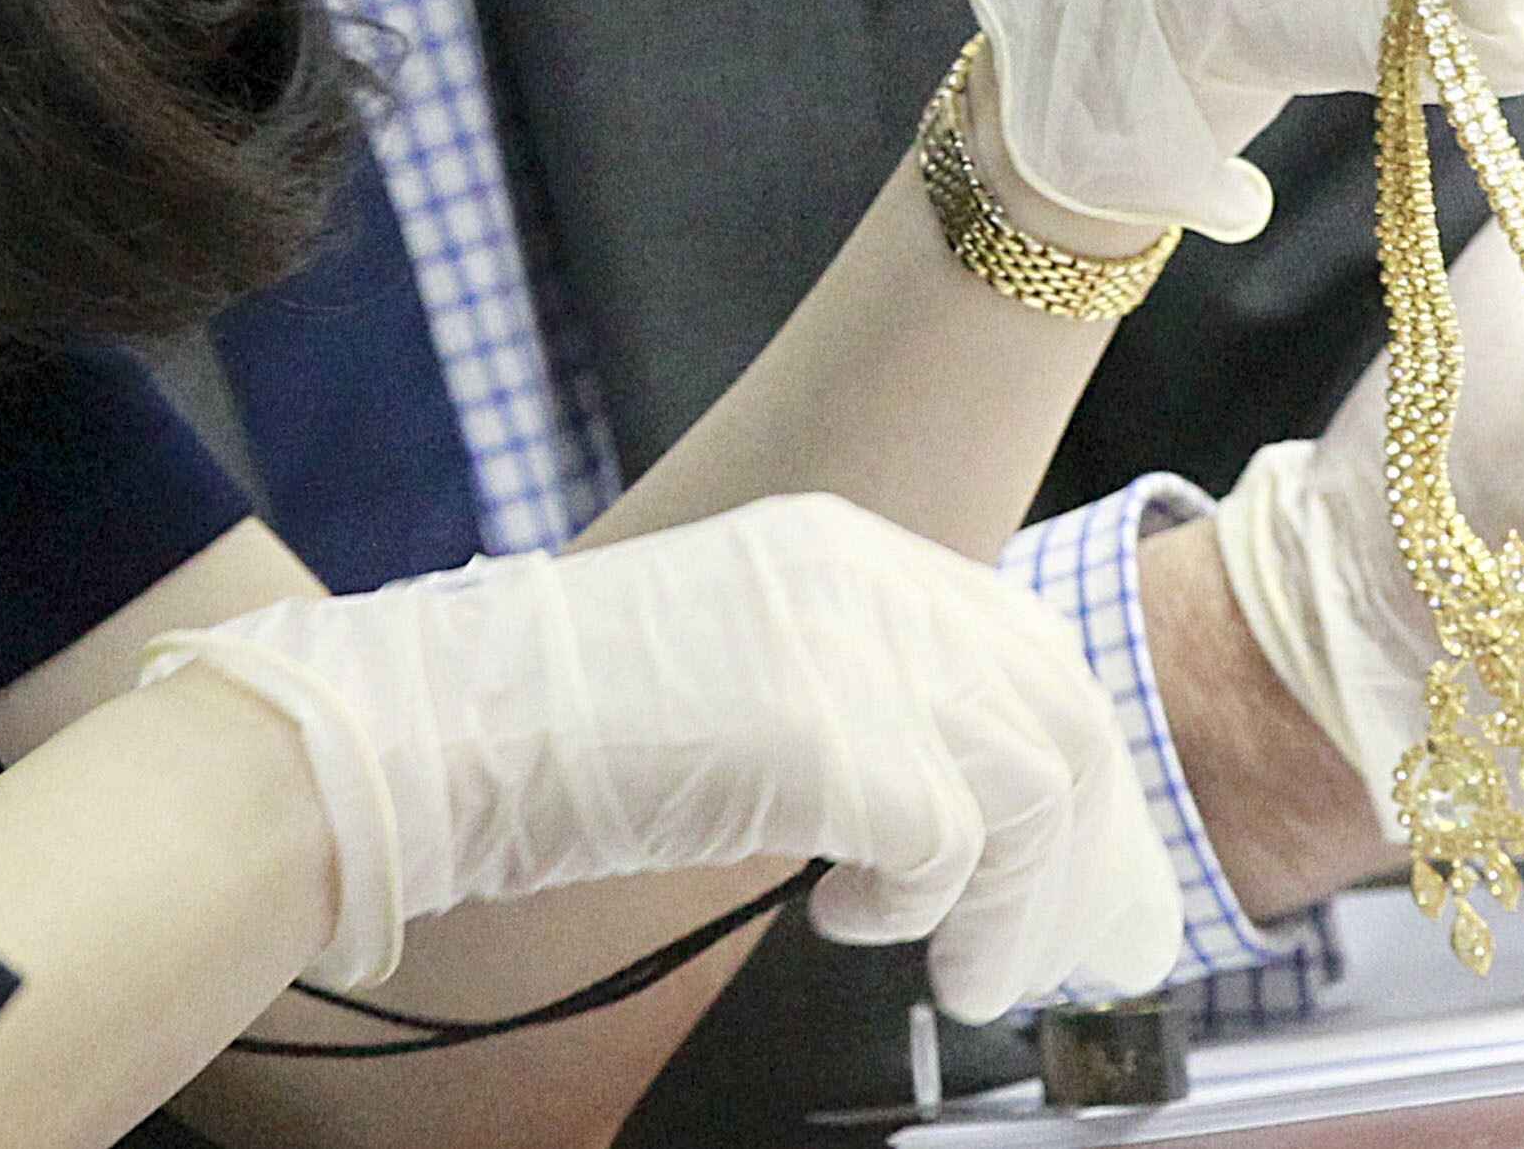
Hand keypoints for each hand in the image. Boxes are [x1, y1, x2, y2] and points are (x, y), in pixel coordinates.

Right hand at [144, 492, 1181, 1021]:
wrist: (434, 725)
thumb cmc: (555, 726)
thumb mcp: (736, 667)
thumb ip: (849, 693)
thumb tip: (962, 808)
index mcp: (844, 548)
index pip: (1026, 653)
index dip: (1076, 776)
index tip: (1084, 878)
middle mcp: (861, 572)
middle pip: (1061, 712)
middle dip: (1089, 855)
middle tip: (1080, 959)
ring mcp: (842, 644)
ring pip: (1034, 785)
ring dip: (1018, 909)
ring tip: (965, 975)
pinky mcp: (816, 733)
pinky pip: (948, 845)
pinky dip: (926, 914)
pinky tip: (853, 930)